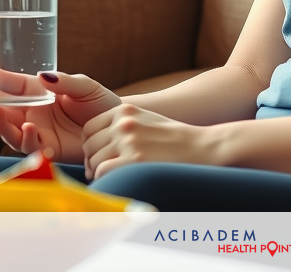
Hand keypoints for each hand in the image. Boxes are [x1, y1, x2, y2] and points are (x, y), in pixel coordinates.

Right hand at [0, 64, 120, 163]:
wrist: (117, 126)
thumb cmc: (100, 103)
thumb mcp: (84, 86)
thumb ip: (64, 82)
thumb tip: (42, 77)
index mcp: (36, 93)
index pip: (7, 85)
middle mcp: (31, 112)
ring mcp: (37, 131)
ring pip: (7, 130)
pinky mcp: (47, 149)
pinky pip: (29, 146)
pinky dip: (26, 138)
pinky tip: (28, 128)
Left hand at [81, 103, 214, 179]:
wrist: (201, 147)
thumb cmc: (172, 138)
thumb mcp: (144, 120)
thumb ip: (120, 125)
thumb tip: (91, 143)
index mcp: (124, 110)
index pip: (89, 128)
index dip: (90, 145)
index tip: (97, 156)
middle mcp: (123, 123)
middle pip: (89, 146)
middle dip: (92, 161)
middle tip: (102, 171)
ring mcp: (129, 141)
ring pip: (94, 161)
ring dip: (99, 172)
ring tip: (112, 176)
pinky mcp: (134, 160)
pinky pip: (103, 172)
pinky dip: (106, 179)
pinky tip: (119, 180)